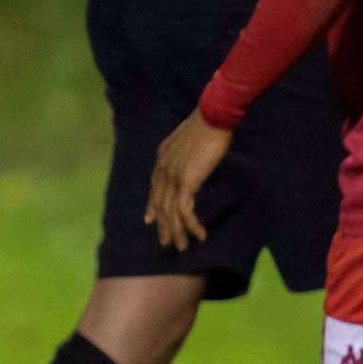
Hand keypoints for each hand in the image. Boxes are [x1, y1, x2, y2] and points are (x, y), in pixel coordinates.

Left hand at [144, 108, 232, 251]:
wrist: (212, 117)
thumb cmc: (206, 126)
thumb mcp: (188, 143)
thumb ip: (183, 156)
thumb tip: (189, 165)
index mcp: (162, 158)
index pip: (154, 189)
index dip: (152, 206)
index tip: (150, 220)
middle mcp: (163, 168)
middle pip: (160, 204)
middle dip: (163, 226)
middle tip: (167, 243)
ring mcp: (173, 176)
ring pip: (171, 212)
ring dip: (178, 232)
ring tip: (184, 246)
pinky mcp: (186, 181)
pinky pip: (185, 211)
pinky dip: (192, 225)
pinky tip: (200, 234)